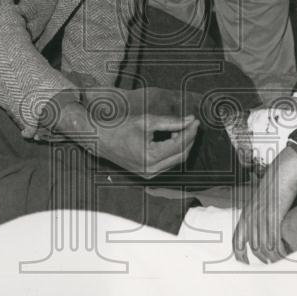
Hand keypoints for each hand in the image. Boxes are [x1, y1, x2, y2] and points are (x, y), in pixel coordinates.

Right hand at [49, 87, 199, 177]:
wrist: (101, 140)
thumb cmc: (121, 127)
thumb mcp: (147, 120)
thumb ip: (171, 121)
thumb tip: (190, 119)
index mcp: (151, 156)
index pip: (179, 144)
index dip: (190, 131)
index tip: (195, 119)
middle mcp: (151, 170)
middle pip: (181, 155)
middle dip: (189, 138)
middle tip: (192, 123)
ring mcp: (149, 175)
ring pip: (176, 161)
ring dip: (182, 145)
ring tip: (181, 128)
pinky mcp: (147, 176)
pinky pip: (167, 164)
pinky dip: (173, 152)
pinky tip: (172, 138)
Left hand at [233, 146, 296, 263]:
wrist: (281, 173)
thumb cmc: (273, 186)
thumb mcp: (259, 201)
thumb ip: (258, 214)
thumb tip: (261, 227)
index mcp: (246, 215)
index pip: (237, 240)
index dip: (239, 254)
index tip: (244, 264)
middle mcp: (251, 218)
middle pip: (253, 247)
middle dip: (261, 258)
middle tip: (270, 264)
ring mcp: (262, 218)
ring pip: (264, 247)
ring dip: (272, 257)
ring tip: (279, 261)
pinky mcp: (274, 216)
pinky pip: (274, 240)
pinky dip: (279, 250)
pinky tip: (284, 252)